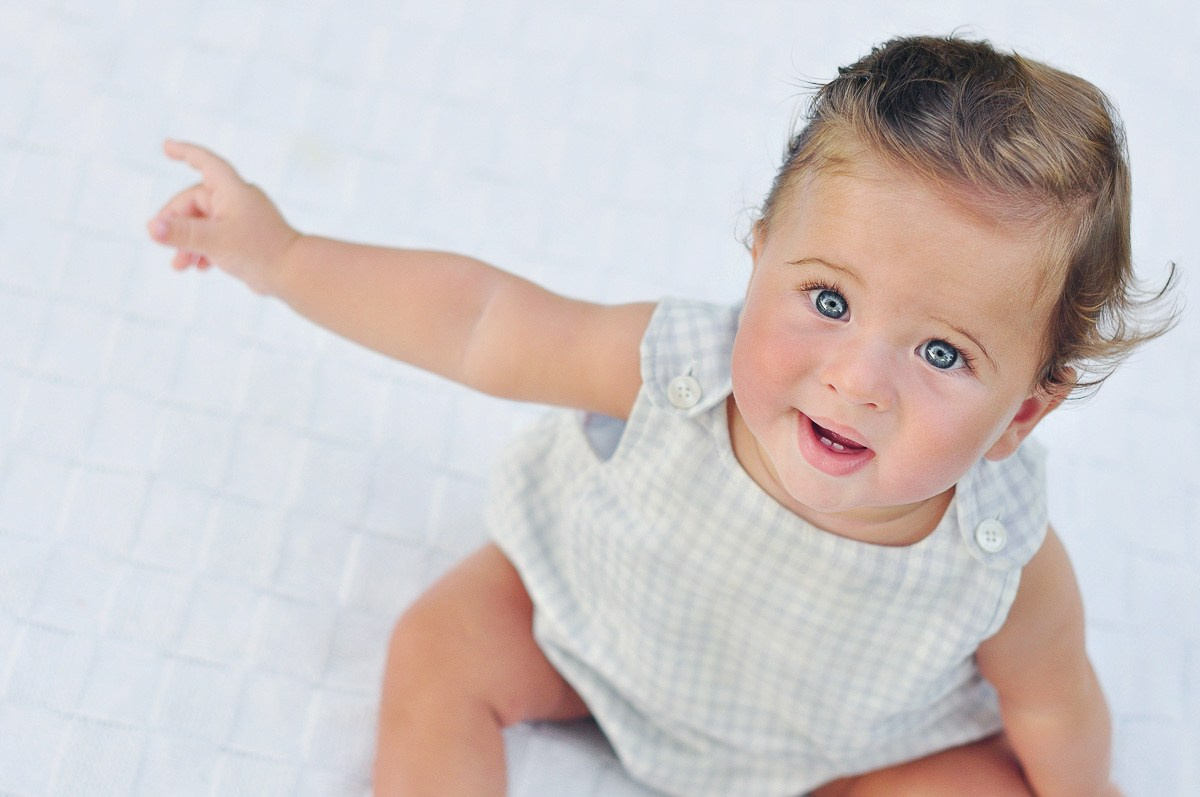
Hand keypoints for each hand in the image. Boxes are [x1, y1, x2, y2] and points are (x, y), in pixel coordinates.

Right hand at [147, 140, 299, 295]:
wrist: (293, 273)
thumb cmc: (258, 251)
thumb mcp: (214, 241)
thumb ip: (181, 234)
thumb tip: (151, 227)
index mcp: (231, 190)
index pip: (205, 162)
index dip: (185, 152)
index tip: (166, 147)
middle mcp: (237, 199)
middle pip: (195, 202)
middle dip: (178, 224)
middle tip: (164, 244)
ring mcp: (243, 217)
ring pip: (205, 223)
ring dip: (189, 242)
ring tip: (179, 265)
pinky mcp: (246, 236)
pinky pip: (217, 236)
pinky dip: (205, 249)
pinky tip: (198, 267)